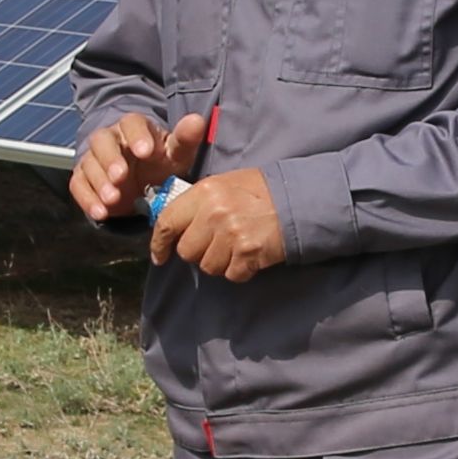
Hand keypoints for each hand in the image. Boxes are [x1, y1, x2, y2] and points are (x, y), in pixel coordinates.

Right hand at [73, 107, 207, 223]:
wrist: (142, 185)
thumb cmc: (160, 164)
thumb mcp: (176, 155)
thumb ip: (185, 140)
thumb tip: (197, 120)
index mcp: (134, 128)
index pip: (131, 123)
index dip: (137, 136)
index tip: (146, 152)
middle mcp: (110, 139)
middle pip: (102, 141)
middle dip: (110, 159)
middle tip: (120, 177)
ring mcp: (94, 159)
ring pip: (88, 164)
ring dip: (99, 182)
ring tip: (113, 200)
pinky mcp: (83, 178)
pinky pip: (78, 185)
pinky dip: (87, 199)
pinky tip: (100, 212)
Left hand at [148, 165, 290, 281]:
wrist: (298, 199)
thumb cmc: (260, 191)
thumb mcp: (224, 184)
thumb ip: (197, 202)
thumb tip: (174, 224)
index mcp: (204, 192)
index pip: (167, 223)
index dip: (159, 244)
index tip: (160, 256)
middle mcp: (214, 213)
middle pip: (187, 251)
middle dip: (198, 252)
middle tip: (216, 243)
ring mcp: (231, 235)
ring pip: (208, 266)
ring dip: (220, 262)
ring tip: (236, 246)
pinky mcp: (248, 253)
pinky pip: (231, 274)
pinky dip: (240, 270)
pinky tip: (249, 255)